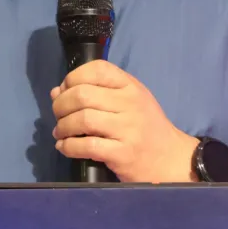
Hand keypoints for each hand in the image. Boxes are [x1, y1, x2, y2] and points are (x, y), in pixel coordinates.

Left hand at [50, 60, 198, 182]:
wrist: (171, 159)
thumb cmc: (146, 127)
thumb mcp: (128, 101)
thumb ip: (96, 92)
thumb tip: (56, 92)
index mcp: (131, 86)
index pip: (97, 69)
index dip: (73, 78)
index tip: (65, 90)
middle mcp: (130, 104)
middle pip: (82, 95)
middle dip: (61, 105)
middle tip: (58, 115)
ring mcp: (127, 129)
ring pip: (82, 119)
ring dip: (63, 126)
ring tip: (60, 132)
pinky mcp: (122, 153)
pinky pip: (87, 146)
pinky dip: (69, 146)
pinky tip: (65, 147)